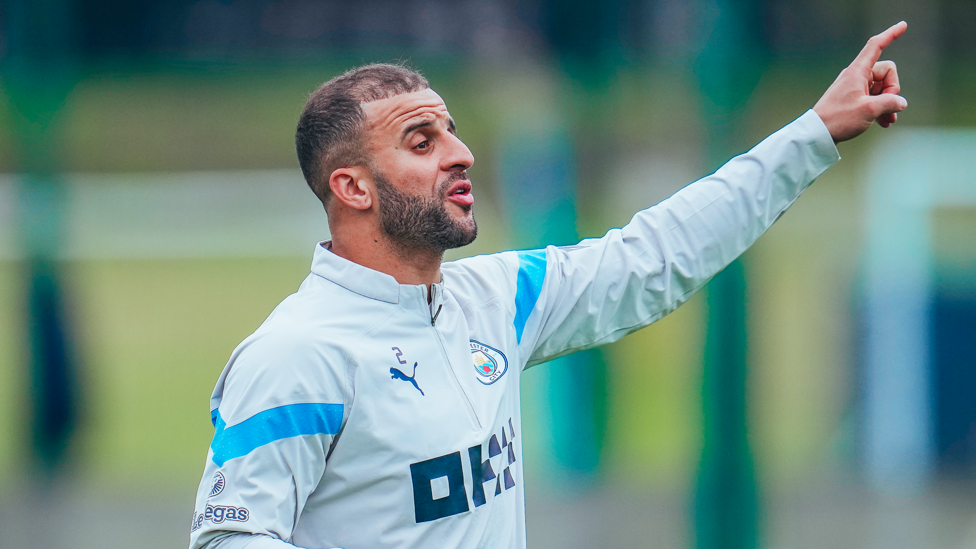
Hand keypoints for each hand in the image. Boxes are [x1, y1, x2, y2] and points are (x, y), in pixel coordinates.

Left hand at [813, 21, 908, 142]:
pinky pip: (873, 97)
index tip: (903, 25)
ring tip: (888, 120)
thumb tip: (901, 102)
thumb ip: (890, 103)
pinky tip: (884, 123)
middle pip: (886, 73)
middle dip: (892, 90)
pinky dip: (880, 108)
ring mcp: (854, 87)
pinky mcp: (853, 98)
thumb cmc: (839, 119)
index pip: (876, 46)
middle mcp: (856, 76)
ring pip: (881, 88)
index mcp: (857, 71)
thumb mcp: (870, 110)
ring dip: (888, 103)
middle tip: (887, 108)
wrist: (817, 133)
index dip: (890, 35)